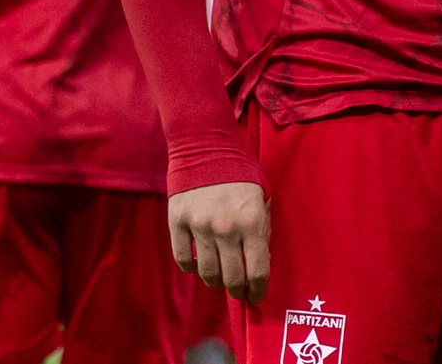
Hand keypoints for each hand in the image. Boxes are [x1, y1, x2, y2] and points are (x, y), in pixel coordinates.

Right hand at [168, 181, 269, 302]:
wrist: (206, 146)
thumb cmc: (240, 170)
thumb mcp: (263, 195)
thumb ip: (262, 226)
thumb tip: (259, 256)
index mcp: (252, 221)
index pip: (258, 269)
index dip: (258, 289)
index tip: (256, 296)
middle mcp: (227, 228)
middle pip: (232, 277)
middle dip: (237, 289)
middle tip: (238, 291)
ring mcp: (200, 226)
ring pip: (207, 272)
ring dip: (215, 281)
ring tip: (220, 278)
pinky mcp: (178, 222)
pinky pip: (183, 259)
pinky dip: (191, 267)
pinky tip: (199, 263)